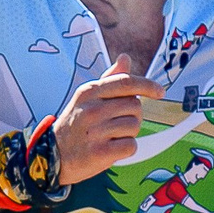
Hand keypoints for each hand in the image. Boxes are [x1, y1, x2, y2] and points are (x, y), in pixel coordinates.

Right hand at [52, 55, 158, 185]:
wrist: (53, 155)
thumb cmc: (76, 124)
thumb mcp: (87, 97)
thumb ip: (109, 79)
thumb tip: (125, 57)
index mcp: (90, 91)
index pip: (126, 82)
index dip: (147, 85)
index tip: (160, 91)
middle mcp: (92, 109)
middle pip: (135, 106)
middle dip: (133, 115)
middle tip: (117, 124)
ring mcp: (95, 131)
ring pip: (134, 126)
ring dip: (129, 133)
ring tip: (111, 137)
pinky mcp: (100, 152)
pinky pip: (130, 146)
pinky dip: (126, 149)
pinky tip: (112, 149)